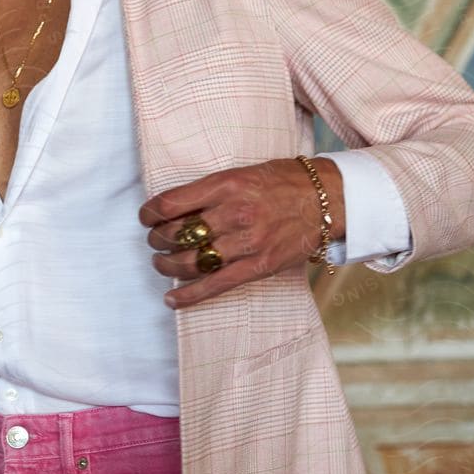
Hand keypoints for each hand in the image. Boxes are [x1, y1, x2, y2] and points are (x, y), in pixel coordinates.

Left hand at [138, 158, 343, 309]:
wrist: (328, 199)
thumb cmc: (284, 182)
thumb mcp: (242, 173)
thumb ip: (210, 190)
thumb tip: (174, 207)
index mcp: (226, 185)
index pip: (170, 204)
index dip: (149, 214)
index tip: (145, 218)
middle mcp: (233, 213)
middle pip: (176, 234)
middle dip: (157, 240)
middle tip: (155, 241)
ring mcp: (246, 242)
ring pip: (191, 262)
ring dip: (167, 266)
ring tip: (162, 264)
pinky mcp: (258, 266)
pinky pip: (216, 285)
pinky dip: (189, 295)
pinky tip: (172, 300)